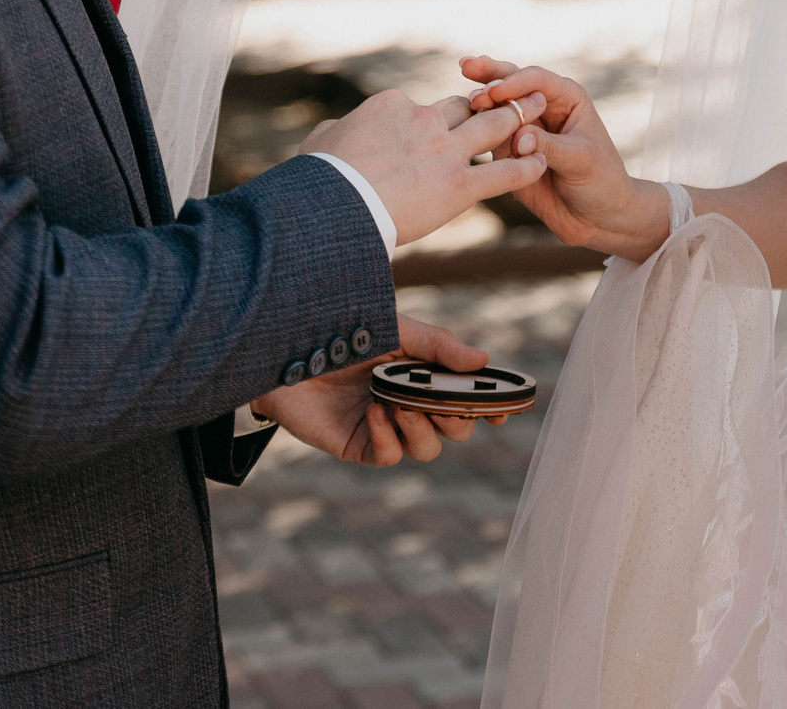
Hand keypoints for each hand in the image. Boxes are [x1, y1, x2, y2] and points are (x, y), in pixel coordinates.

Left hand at [245, 314, 498, 465]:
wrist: (282, 346)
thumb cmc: (339, 330)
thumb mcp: (394, 330)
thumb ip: (437, 346)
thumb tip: (482, 361)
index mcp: (423, 373)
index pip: (466, 395)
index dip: (489, 405)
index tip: (503, 408)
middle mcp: (409, 402)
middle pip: (454, 428)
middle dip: (457, 418)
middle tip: (447, 402)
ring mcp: (384, 425)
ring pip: (426, 448)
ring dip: (423, 430)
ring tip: (402, 406)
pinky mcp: (357, 443)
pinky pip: (387, 456)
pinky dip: (388, 437)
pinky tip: (376, 412)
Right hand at [312, 88, 549, 245]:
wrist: (334, 206)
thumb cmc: (320, 178)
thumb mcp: (322, 141)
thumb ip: (337, 130)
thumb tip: (334, 130)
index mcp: (393, 106)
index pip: (425, 106)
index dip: (438, 117)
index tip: (445, 125)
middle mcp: (425, 121)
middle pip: (466, 106)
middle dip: (492, 100)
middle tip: (512, 95)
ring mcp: (446, 152)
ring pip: (493, 126)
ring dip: (519, 116)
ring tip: (538, 108)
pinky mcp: (460, 185)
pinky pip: (503, 173)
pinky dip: (525, 167)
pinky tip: (539, 164)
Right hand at [460, 58, 668, 260]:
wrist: (597, 218)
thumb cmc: (601, 181)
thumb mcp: (582, 160)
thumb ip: (550, 146)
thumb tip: (519, 138)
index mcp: (566, 98)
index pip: (537, 80)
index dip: (516, 83)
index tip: (496, 92)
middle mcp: (542, 108)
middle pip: (511, 83)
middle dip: (488, 74)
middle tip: (465, 66)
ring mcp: (523, 129)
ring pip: (495, 109)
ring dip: (480, 103)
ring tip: (468, 104)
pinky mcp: (509, 152)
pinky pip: (490, 138)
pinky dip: (476, 130)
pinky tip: (462, 126)